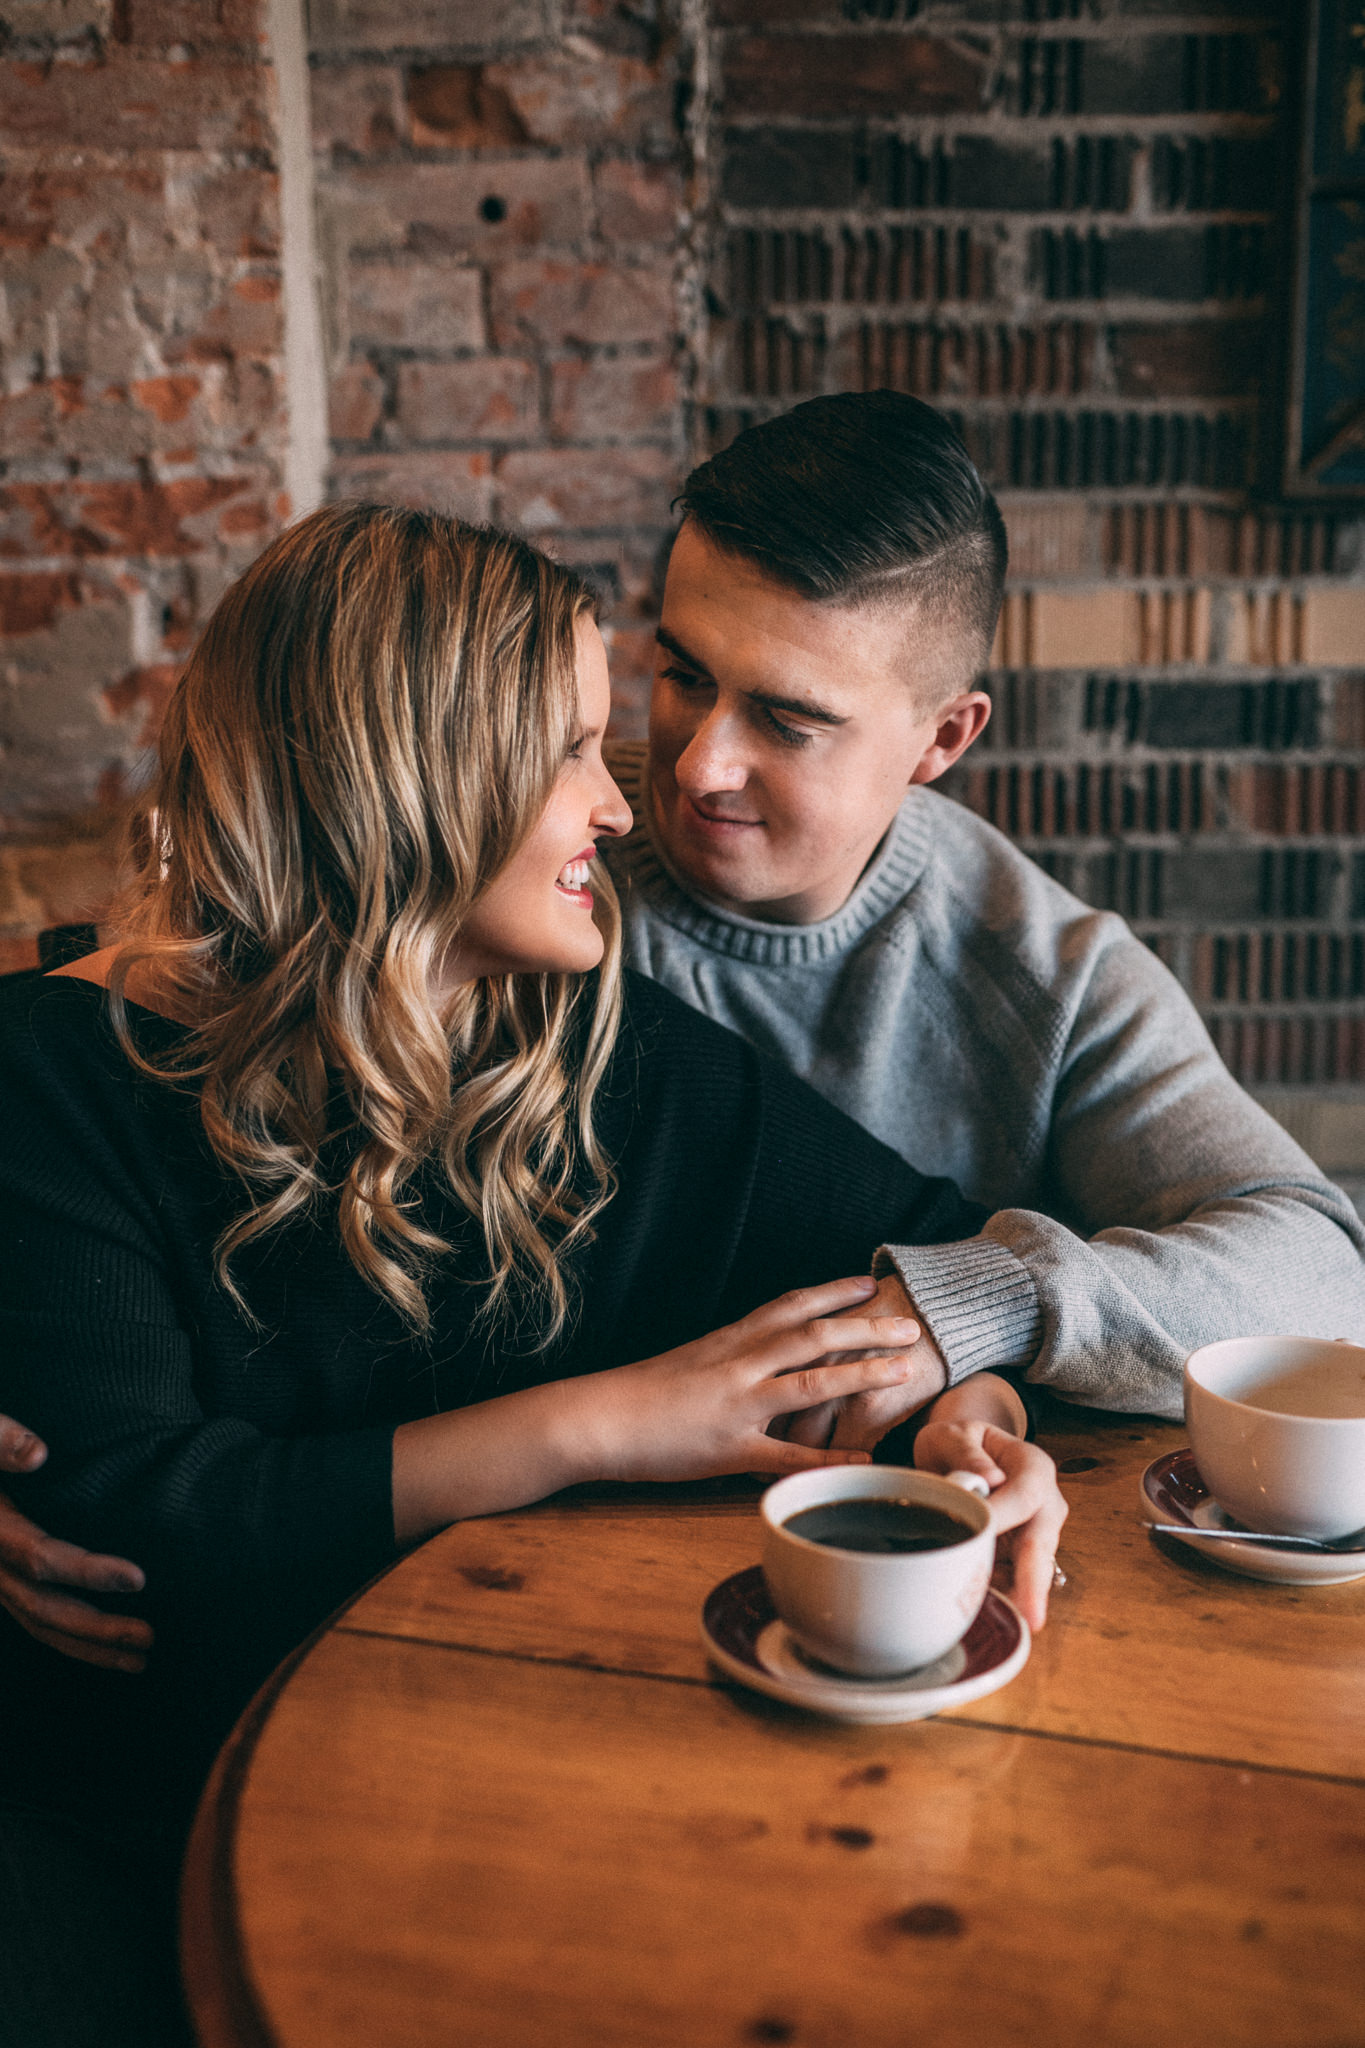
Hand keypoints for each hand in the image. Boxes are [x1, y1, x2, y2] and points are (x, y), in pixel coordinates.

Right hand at [0, 1415, 152, 1672]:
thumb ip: (1, 1441)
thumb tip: (39, 1454)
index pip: (41, 1558)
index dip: (88, 1572)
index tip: (137, 1578)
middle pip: (43, 1608)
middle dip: (97, 1628)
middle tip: (149, 1638)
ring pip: (38, 1624)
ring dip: (88, 1646)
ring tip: (139, 1660)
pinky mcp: (5, 1580)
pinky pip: (35, 1618)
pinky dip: (70, 1639)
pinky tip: (109, 1651)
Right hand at [579, 1275, 929, 1483]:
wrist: (598, 1418)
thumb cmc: (642, 1392)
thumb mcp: (693, 1360)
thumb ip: (733, 1356)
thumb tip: (766, 1354)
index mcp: (731, 1341)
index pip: (791, 1306)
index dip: (833, 1292)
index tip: (870, 1282)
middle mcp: (740, 1365)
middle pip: (813, 1336)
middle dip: (866, 1327)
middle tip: (911, 1324)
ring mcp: (738, 1405)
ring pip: (810, 1385)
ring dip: (861, 1377)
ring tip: (904, 1372)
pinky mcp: (730, 1448)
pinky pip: (787, 1453)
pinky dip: (828, 1456)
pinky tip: (862, 1459)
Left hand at [913, 1416, 1067, 1632]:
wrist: (962, 1453)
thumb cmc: (960, 1443)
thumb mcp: (954, 1434)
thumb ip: (967, 1452)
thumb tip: (989, 1479)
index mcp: (1033, 1467)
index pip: (1025, 1495)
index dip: (1002, 1516)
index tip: (973, 1531)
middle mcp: (1045, 1502)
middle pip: (1041, 1542)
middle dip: (1034, 1580)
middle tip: (1030, 1615)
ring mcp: (1037, 1532)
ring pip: (1033, 1568)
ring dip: (1017, 1596)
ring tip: (999, 1620)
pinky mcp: (1021, 1556)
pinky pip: (1015, 1579)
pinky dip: (1002, 1595)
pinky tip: (984, 1611)